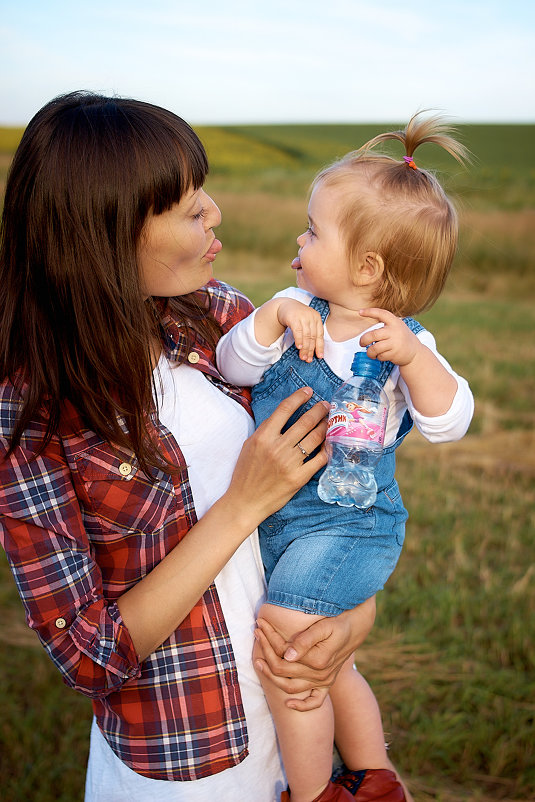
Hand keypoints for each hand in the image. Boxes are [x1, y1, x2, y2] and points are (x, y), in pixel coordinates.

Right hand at [225, 387, 328, 529]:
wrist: (245, 502)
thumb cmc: (245, 473)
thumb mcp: (249, 446)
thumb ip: (265, 431)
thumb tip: (283, 416)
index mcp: (263, 437)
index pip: (284, 409)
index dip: (299, 397)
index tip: (308, 392)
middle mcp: (277, 447)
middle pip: (305, 422)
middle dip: (319, 410)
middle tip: (326, 405)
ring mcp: (289, 462)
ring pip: (315, 438)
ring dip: (325, 426)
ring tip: (330, 421)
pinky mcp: (299, 477)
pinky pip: (319, 459)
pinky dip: (327, 449)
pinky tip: (330, 443)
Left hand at [253, 597, 375, 710]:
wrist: (354, 628)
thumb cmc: (337, 623)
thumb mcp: (324, 627)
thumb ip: (306, 640)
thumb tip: (287, 655)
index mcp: (318, 661)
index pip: (282, 656)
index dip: (268, 640)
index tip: (259, 625)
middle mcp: (320, 675)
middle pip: (282, 671)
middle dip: (265, 652)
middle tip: (256, 634)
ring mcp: (324, 682)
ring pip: (290, 686)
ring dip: (271, 677)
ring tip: (258, 661)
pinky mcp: (327, 684)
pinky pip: (315, 702)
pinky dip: (302, 706)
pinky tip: (288, 704)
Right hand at [276, 299, 323, 361]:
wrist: (284, 306)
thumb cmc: (297, 317)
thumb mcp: (306, 322)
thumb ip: (311, 333)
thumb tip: (313, 350)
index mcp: (317, 319)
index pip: (320, 335)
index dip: (320, 347)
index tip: (319, 357)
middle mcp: (312, 317)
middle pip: (313, 337)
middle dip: (311, 350)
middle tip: (308, 360)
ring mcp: (303, 317)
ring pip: (306, 336)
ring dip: (305, 348)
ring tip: (303, 357)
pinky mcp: (294, 318)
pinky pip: (298, 331)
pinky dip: (299, 340)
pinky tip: (299, 347)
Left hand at [359, 308, 422, 365]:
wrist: (415, 352)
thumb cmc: (401, 338)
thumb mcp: (397, 326)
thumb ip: (385, 325)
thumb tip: (368, 324)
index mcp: (394, 322)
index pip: (381, 314)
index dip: (370, 312)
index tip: (360, 312)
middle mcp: (394, 331)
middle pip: (372, 335)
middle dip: (364, 340)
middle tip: (362, 343)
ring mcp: (395, 343)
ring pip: (374, 348)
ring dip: (370, 352)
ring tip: (371, 352)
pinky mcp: (394, 353)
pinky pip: (380, 356)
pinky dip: (378, 357)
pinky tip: (382, 355)